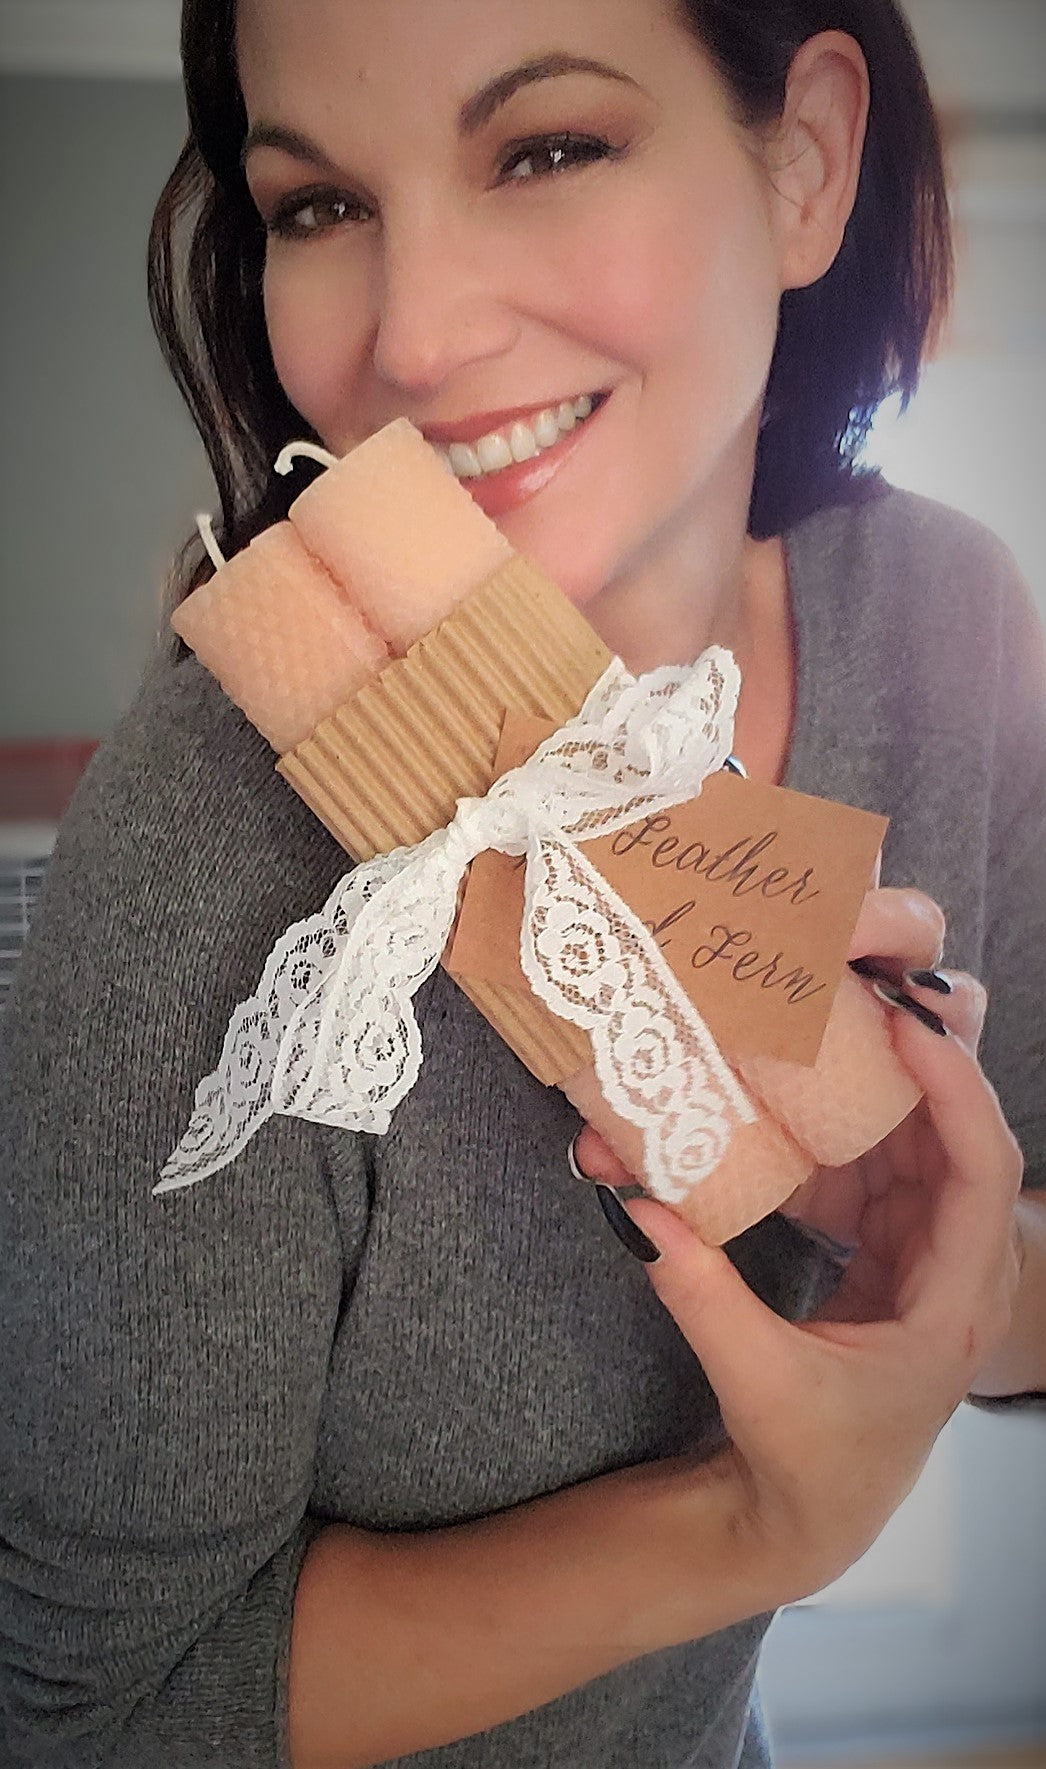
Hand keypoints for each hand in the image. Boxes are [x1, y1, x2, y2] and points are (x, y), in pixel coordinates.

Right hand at [575, 887, 1023, 1596]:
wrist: (808, 1519)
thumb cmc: (811, 1467)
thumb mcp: (760, 1383)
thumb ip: (701, 1296)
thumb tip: (637, 1208)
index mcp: (955, 1299)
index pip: (984, 1170)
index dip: (955, 1089)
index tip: (907, 1024)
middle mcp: (950, 1264)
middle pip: (946, 1136)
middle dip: (903, 1062)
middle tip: (847, 994)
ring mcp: (914, 1253)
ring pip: (899, 1146)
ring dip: (853, 1092)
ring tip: (804, 1029)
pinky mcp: (876, 1253)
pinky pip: (856, 1171)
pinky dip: (813, 1138)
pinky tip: (765, 1107)